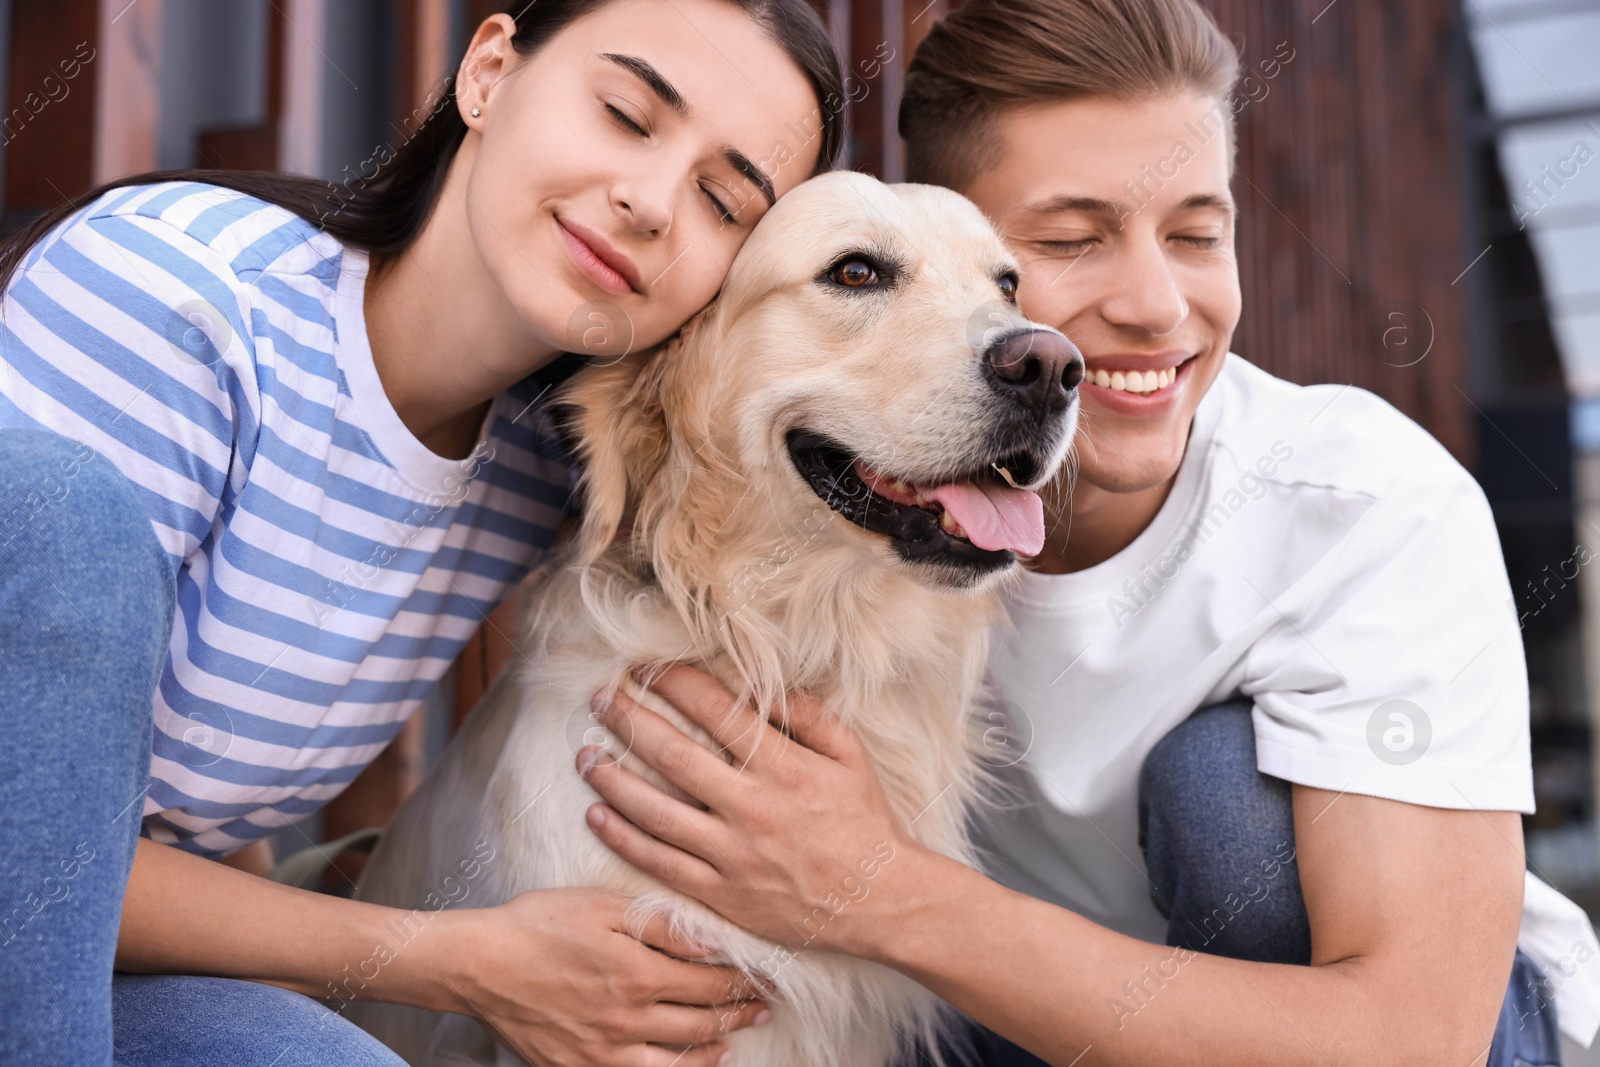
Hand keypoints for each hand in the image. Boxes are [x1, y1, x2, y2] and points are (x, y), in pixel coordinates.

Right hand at [443, 887, 768, 1065]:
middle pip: (702, 1024)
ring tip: (731, 1039)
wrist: (479, 964)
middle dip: (738, 1014)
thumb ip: (661, 926)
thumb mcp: (603, 906)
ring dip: (713, 1050)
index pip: (710, 981)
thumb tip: (710, 942)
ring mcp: (604, 1051)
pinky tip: (684, 1066)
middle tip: (762, 1006)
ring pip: (677, 1063)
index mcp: (638, 972)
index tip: (768, 976)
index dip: (745, 980)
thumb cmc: (539, 923)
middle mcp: (628, 1019)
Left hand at [577, 665, 912, 956]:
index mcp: (782, 766)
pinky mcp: (722, 893)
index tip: (641, 668)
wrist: (880, 899)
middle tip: (600, 700)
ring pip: (655, 811)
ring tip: (585, 757)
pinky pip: (661, 864)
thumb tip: (764, 682)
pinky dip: (624, 838)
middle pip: (672, 755)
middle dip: (628, 721)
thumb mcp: (849, 755)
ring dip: (613, 780)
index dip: (672, 684)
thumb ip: (806, 715)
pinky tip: (597, 817)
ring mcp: (732, 854)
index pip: (715, 712)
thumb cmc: (865, 821)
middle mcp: (751, 807)